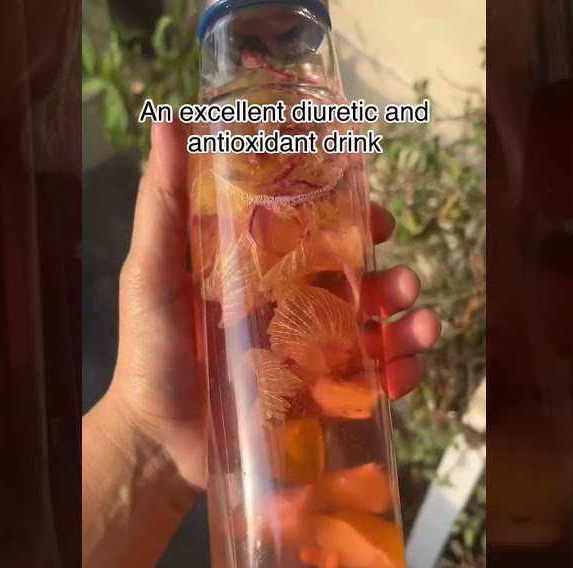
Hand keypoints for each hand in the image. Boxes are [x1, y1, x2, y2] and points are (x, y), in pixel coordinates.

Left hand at [103, 121, 442, 493]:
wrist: (154, 443)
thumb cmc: (149, 351)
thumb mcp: (151, 272)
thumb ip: (162, 203)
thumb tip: (168, 118)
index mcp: (264, 272)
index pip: (323, 235)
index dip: (357, 221)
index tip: (378, 218)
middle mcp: (295, 310)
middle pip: (363, 286)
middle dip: (396, 281)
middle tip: (407, 283)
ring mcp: (312, 359)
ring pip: (378, 334)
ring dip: (411, 326)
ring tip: (423, 327)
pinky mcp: (319, 403)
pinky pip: (371, 387)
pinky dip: (399, 378)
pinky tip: (404, 377)